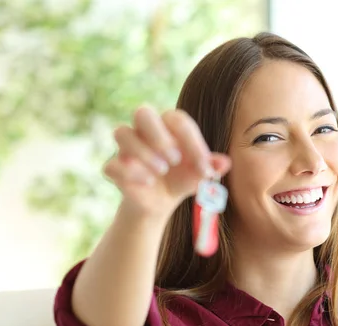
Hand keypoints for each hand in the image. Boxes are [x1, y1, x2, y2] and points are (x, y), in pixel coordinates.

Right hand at [103, 106, 230, 217]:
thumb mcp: (198, 175)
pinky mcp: (115, 167)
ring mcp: (126, 148)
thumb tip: (225, 163)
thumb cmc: (182, 178)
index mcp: (168, 126)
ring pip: (122, 133)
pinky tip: (148, 183)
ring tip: (162, 170)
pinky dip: (130, 172)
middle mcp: (144, 130)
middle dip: (158, 135)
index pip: (177, 120)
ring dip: (143, 152)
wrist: (160, 201)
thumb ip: (211, 166)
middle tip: (175, 159)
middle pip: (142, 113)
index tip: (205, 168)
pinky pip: (113, 163)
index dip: (193, 142)